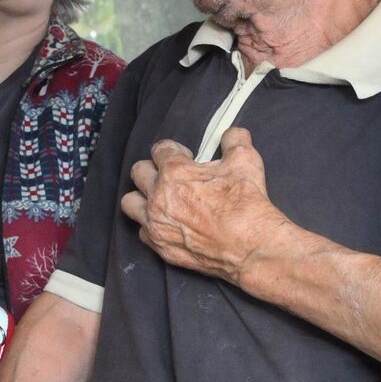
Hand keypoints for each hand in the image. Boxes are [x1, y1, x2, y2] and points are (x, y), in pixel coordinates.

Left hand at [121, 128, 290, 283]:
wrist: (250, 247)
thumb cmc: (246, 204)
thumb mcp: (245, 162)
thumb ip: (234, 141)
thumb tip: (233, 134)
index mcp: (174, 172)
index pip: (160, 149)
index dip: (175, 150)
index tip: (186, 157)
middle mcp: (158, 196)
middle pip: (139, 172)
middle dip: (154, 169)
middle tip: (172, 176)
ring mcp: (157, 224)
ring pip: (130, 203)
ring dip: (143, 197)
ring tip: (160, 199)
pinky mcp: (161, 247)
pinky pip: (143, 232)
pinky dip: (152, 226)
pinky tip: (169, 224)